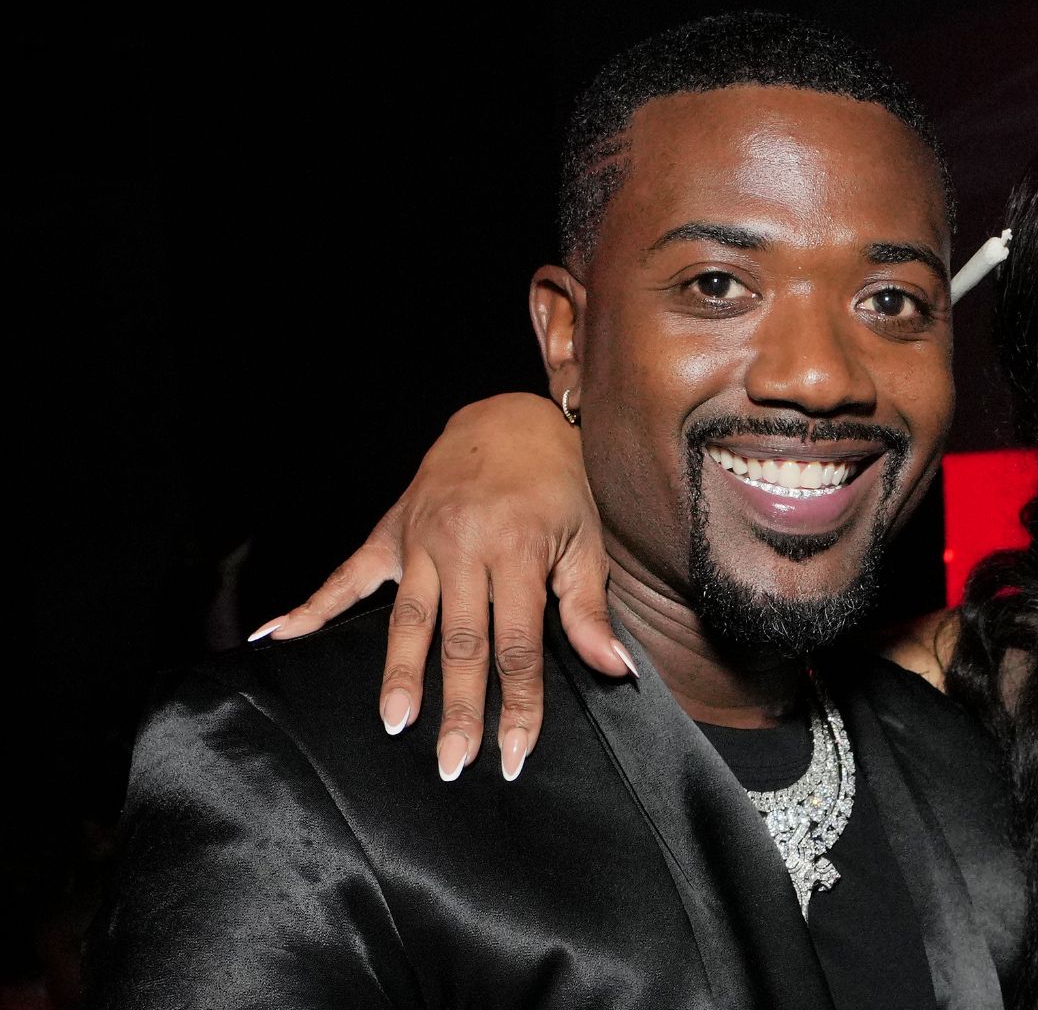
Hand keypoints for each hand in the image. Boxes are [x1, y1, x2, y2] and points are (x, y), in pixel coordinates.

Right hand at [253, 392, 631, 780]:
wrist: (510, 420)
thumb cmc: (558, 485)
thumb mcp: (586, 541)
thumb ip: (589, 610)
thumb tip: (615, 669)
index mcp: (518, 552)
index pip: (518, 646)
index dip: (518, 704)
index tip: (514, 754)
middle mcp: (465, 547)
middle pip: (460, 643)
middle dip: (458, 707)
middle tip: (452, 764)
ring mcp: (421, 539)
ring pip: (409, 620)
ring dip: (400, 675)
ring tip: (395, 723)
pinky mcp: (391, 531)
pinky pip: (347, 575)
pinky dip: (310, 607)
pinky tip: (276, 636)